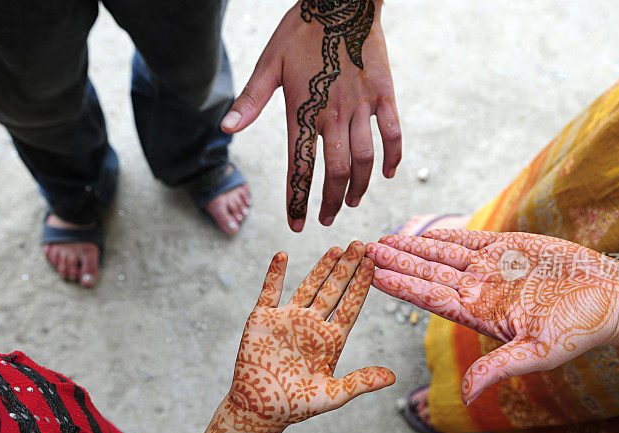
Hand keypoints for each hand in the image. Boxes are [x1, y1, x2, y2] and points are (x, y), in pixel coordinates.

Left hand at [221, 1, 400, 231]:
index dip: (297, 199)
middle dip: (330, 202)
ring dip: (359, 187)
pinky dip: (392, 157)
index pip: (299, 166)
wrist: (342, 0)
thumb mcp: (268, 63)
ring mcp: (363, 105)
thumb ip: (250, 100)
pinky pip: (393, 133)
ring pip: (365, 159)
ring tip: (353, 202)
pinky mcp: (384, 95)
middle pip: (336, 171)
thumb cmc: (300, 31)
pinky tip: (387, 174)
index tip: (296, 224)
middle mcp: (334, 113)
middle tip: (326, 219)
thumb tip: (225, 128)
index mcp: (303, 109)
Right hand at [226, 241, 395, 432]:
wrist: (259, 409)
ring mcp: (288, 319)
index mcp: (330, 339)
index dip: (361, 285)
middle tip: (361, 244)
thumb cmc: (296, 405)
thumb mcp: (332, 395)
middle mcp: (312, 324)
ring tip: (336, 247)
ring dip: (321, 267)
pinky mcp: (263, 319)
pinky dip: (274, 274)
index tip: (374, 263)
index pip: (350, 306)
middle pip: (334, 290)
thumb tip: (393, 377)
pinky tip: (282, 255)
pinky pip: (269, 291)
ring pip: (308, 286)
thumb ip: (360, 382)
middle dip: (347, 268)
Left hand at [366, 230, 618, 404]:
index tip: (372, 275)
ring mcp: (493, 269)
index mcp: (480, 314)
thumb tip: (465, 396)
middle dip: (396, 263)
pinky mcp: (509, 249)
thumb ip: (498, 368)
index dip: (400, 285)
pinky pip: (470, 240)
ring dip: (413, 247)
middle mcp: (480, 291)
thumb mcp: (537, 353)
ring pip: (442, 256)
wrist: (610, 298)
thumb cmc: (579, 328)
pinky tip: (422, 233)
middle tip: (363, 251)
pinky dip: (446, 235)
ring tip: (383, 241)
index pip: (430, 297)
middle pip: (427, 274)